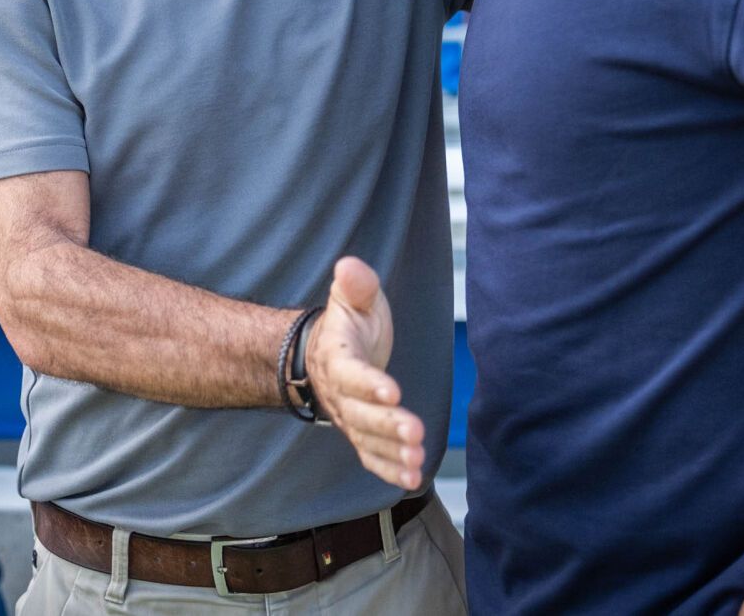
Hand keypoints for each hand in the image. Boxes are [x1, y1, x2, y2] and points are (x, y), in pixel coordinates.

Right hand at [305, 257, 425, 490]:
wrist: (326, 353)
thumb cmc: (349, 323)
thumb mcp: (353, 298)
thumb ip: (356, 284)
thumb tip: (349, 265)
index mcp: (338, 357)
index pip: (351, 373)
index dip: (369, 384)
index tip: (392, 391)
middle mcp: (340, 393)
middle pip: (361, 414)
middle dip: (388, 425)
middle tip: (415, 432)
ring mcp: (348, 417)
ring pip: (367, 439)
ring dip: (392, 452)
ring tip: (418, 459)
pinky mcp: (360, 433)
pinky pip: (371, 455)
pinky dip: (389, 469)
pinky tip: (413, 478)